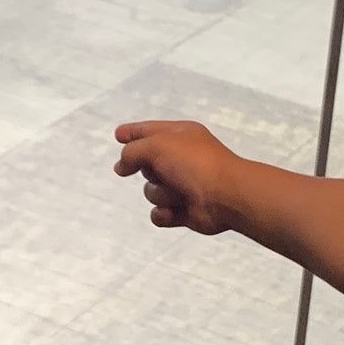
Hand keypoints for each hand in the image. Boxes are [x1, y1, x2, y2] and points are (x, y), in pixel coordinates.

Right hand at [114, 120, 245, 233]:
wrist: (226, 196)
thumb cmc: (193, 163)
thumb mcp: (157, 145)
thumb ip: (132, 151)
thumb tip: (122, 166)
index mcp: (180, 136)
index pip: (148, 131)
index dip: (132, 133)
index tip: (118, 135)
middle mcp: (181, 158)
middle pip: (145, 164)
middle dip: (148, 169)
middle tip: (161, 170)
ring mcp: (183, 185)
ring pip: (151, 191)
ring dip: (161, 193)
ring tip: (179, 192)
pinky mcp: (183, 211)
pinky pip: (159, 213)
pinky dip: (164, 213)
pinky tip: (174, 211)